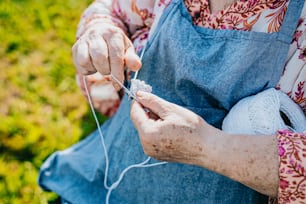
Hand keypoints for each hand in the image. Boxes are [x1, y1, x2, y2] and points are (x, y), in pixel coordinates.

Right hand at [72, 21, 141, 89]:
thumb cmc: (117, 46)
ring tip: (101, 67)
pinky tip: (93, 66)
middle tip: (110, 72)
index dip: (117, 73)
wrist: (100, 32)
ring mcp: (85, 40)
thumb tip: (136, 66)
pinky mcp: (76, 47)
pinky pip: (79, 63)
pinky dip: (87, 69)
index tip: (118, 84)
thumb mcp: (127, 50)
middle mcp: (97, 34)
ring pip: (86, 60)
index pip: (115, 56)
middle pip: (100, 58)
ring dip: (95, 69)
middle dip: (106, 70)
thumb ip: (132, 59)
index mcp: (113, 34)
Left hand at [131, 92, 279, 195]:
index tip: (144, 93)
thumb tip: (139, 94)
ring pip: (145, 130)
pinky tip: (170, 128)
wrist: (208, 148)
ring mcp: (151, 152)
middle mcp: (146, 145)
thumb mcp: (171, 110)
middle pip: (139, 122)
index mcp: (148, 134)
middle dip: (147, 111)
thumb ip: (152, 102)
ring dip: (152, 120)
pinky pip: (151, 138)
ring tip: (170, 118)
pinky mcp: (158, 155)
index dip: (138, 101)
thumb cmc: (192, 128)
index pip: (135, 113)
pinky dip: (157, 130)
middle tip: (161, 104)